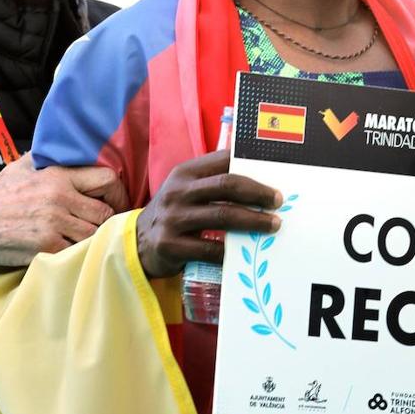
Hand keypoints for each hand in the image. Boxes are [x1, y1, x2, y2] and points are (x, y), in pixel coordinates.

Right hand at [0, 153, 127, 264]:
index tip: (116, 202)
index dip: (118, 193)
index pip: (106, 179)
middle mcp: (60, 198)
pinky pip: (76, 251)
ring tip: (87, 238)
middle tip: (105, 225)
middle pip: (105, 211)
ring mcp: (54, 223)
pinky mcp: (46, 246)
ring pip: (94, 234)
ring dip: (93, 238)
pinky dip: (77, 252)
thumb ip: (48, 159)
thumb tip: (69, 152)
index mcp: (57, 176)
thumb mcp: (22, 166)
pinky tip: (70, 249)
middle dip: (108, 220)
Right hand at [135, 149, 282, 278]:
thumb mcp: (186, 191)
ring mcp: (173, 219)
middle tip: (277, 201)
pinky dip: (231, 250)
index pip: (223, 160)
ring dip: (253, 220)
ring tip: (273, 225)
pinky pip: (210, 248)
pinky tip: (246, 252)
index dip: (250, 164)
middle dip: (257, 192)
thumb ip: (213, 183)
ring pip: (222, 215)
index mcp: (185, 173)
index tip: (274, 173)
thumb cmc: (174, 213)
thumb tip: (259, 182)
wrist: (137, 244)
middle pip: (226, 185)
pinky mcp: (171, 245)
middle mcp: (178, 192)